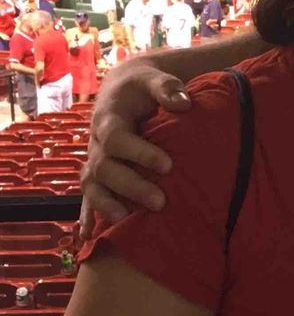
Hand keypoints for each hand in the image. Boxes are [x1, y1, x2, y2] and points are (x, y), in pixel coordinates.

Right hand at [79, 63, 188, 239]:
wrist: (123, 87)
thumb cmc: (143, 85)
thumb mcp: (154, 78)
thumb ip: (167, 88)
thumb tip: (184, 104)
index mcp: (108, 118)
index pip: (117, 139)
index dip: (139, 153)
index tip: (167, 165)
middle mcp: (96, 142)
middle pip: (103, 168)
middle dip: (130, 186)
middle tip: (160, 202)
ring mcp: (95, 159)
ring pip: (91, 186)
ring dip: (105, 205)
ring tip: (125, 222)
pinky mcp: (98, 172)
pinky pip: (88, 196)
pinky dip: (87, 216)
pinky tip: (89, 236)